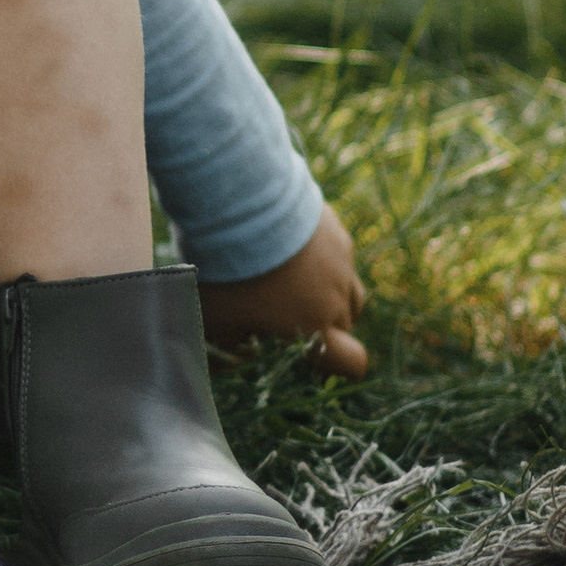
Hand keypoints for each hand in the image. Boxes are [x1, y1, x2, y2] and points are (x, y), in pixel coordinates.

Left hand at [200, 206, 369, 379]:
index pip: (353, 362)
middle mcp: (336, 296)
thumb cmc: (224, 272)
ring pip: (345, 286)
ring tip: (288, 278)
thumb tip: (237, 358)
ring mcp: (339, 259)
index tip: (309, 352)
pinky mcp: (333, 226)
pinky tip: (286, 243)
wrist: (238, 203)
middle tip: (278, 310)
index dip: (339, 362)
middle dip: (319, 323)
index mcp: (315, 329)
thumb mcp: (212, 321)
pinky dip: (319, 254)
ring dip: (326, 290)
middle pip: (343, 321)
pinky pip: (335, 250)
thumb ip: (227, 349)